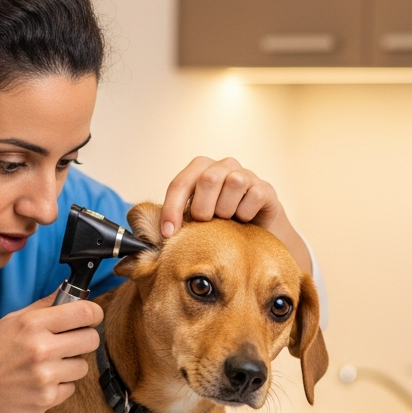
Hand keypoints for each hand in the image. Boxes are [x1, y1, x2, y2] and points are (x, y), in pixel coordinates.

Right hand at [0, 291, 102, 412]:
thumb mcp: (11, 321)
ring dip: (71, 365)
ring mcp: (45, 376)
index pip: (84, 312)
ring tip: (48, 365)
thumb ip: (43, 306)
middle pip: (91, 339)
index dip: (94, 314)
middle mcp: (41, 349)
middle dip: (84, 339)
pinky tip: (41, 381)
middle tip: (69, 343)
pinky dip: (60, 385)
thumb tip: (69, 290)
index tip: (91, 317)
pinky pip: (71, 388)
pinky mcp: (47, 398)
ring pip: (83, 366)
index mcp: (33, 324)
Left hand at [160, 157, 310, 272]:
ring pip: (233, 183)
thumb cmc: (222, 230)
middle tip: (206, 224)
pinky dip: (246, 213)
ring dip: (227, 210)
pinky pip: (253, 195)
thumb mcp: (195, 224)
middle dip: (203, 208)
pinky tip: (245, 222)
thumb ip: (174, 224)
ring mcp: (246, 175)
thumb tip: (145, 245)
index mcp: (200, 171)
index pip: (180, 183)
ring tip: (228, 222)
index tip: (168, 233)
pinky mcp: (265, 188)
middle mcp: (223, 167)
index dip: (171, 208)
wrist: (259, 238)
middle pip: (207, 179)